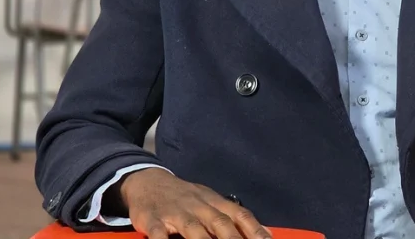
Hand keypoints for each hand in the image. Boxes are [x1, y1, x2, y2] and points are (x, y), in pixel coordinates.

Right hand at [120, 168, 271, 238]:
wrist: (148, 181)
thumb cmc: (184, 197)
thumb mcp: (210, 201)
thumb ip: (234, 217)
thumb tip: (266, 234)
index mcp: (214, 201)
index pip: (239, 214)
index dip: (254, 230)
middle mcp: (198, 206)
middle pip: (220, 223)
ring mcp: (176, 212)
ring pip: (193, 229)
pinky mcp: (152, 219)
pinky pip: (158, 232)